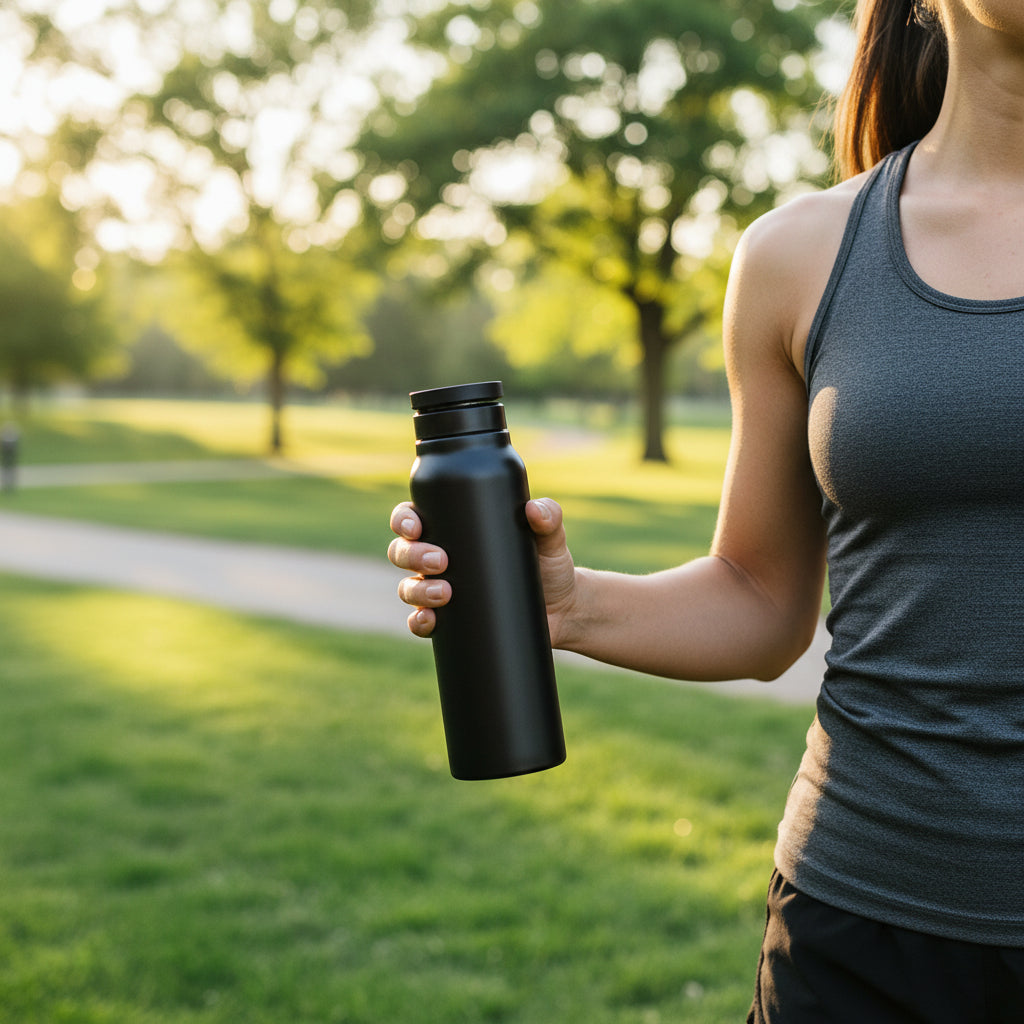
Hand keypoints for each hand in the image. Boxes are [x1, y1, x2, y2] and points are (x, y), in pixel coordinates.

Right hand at [387, 497, 577, 642]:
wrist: (562, 610)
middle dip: (412, 554)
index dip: (403, 519)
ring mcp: (440, 590)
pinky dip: (418, 622)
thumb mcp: (550, 538)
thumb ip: (549, 517)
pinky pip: (420, 622)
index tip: (415, 525)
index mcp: (453, 529)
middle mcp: (438, 558)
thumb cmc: (549, 565)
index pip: (413, 517)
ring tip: (445, 592)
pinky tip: (429, 619)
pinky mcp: (449, 621)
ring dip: (416, 589)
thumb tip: (535, 510)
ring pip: (407, 587)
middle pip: (402, 551)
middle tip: (440, 560)